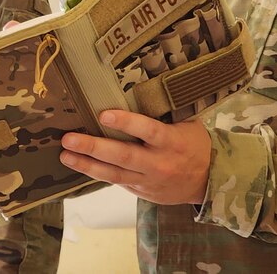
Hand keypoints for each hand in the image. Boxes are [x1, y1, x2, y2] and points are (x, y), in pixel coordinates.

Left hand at [60, 109, 211, 205]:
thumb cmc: (194, 143)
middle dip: (94, 147)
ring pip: (115, 174)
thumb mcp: (186, 124)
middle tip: (69, 139)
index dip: (126, 122)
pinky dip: (97, 174)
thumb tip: (137, 87)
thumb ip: (163, 113)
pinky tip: (79, 165)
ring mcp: (149, 179)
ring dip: (87, 165)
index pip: (148, 130)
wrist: (210, 181)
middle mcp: (159, 162)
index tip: (104, 114)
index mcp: (172, 141)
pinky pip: (117, 182)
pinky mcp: (142, 190)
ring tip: (65, 156)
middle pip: (124, 155)